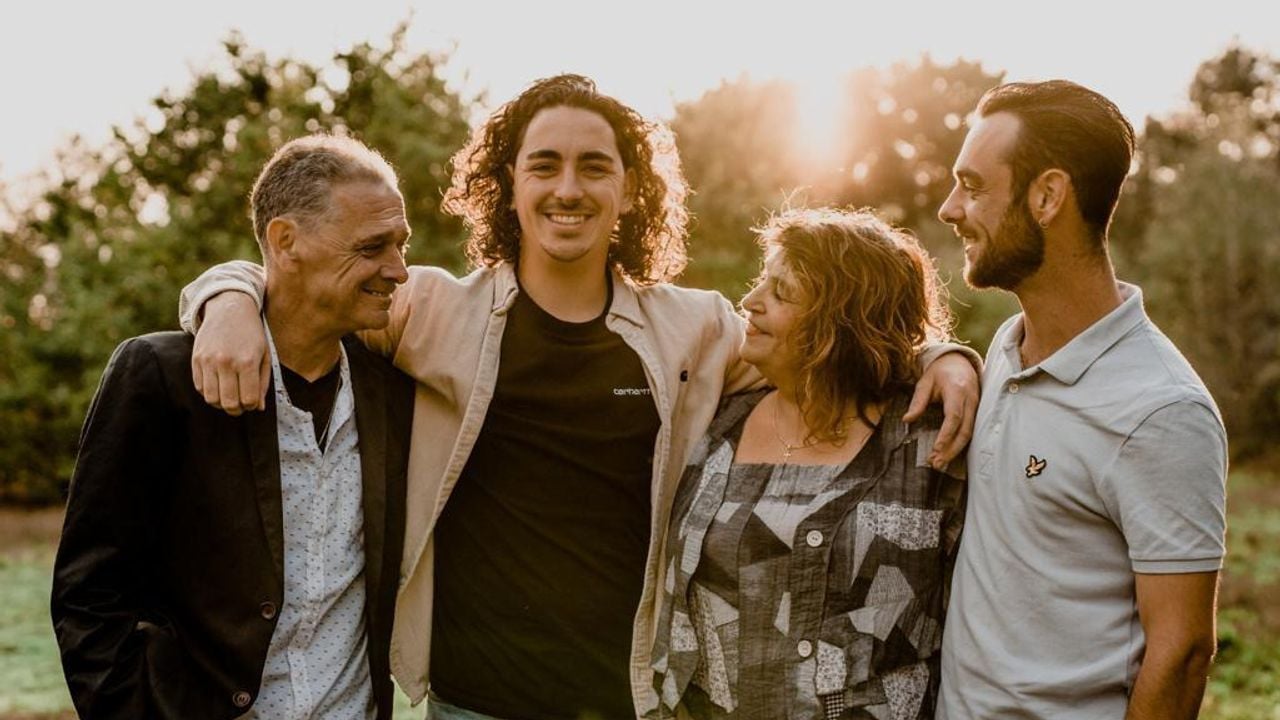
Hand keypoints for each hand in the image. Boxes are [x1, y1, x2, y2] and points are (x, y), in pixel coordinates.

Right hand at [191, 292, 268, 415]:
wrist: (229, 308)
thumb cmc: (251, 334)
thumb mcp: (265, 355)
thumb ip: (262, 383)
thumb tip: (258, 408)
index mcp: (247, 361)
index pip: (249, 399)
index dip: (252, 406)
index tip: (254, 402)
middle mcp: (226, 362)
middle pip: (229, 403)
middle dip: (237, 409)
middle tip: (242, 404)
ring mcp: (208, 361)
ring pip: (212, 399)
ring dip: (222, 403)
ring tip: (230, 396)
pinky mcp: (196, 359)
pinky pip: (200, 387)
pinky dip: (210, 393)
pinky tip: (219, 386)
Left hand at [905, 352, 978, 468]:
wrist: (959, 362)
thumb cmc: (940, 372)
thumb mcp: (925, 382)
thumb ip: (917, 402)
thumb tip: (906, 420)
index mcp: (957, 390)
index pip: (953, 417)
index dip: (946, 435)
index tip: (935, 449)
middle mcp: (971, 400)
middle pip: (964, 430)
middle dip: (951, 449)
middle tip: (936, 463)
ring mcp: (976, 407)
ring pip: (969, 434)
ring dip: (955, 451)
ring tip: (940, 463)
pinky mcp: (977, 413)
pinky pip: (970, 431)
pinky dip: (959, 444)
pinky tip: (948, 454)